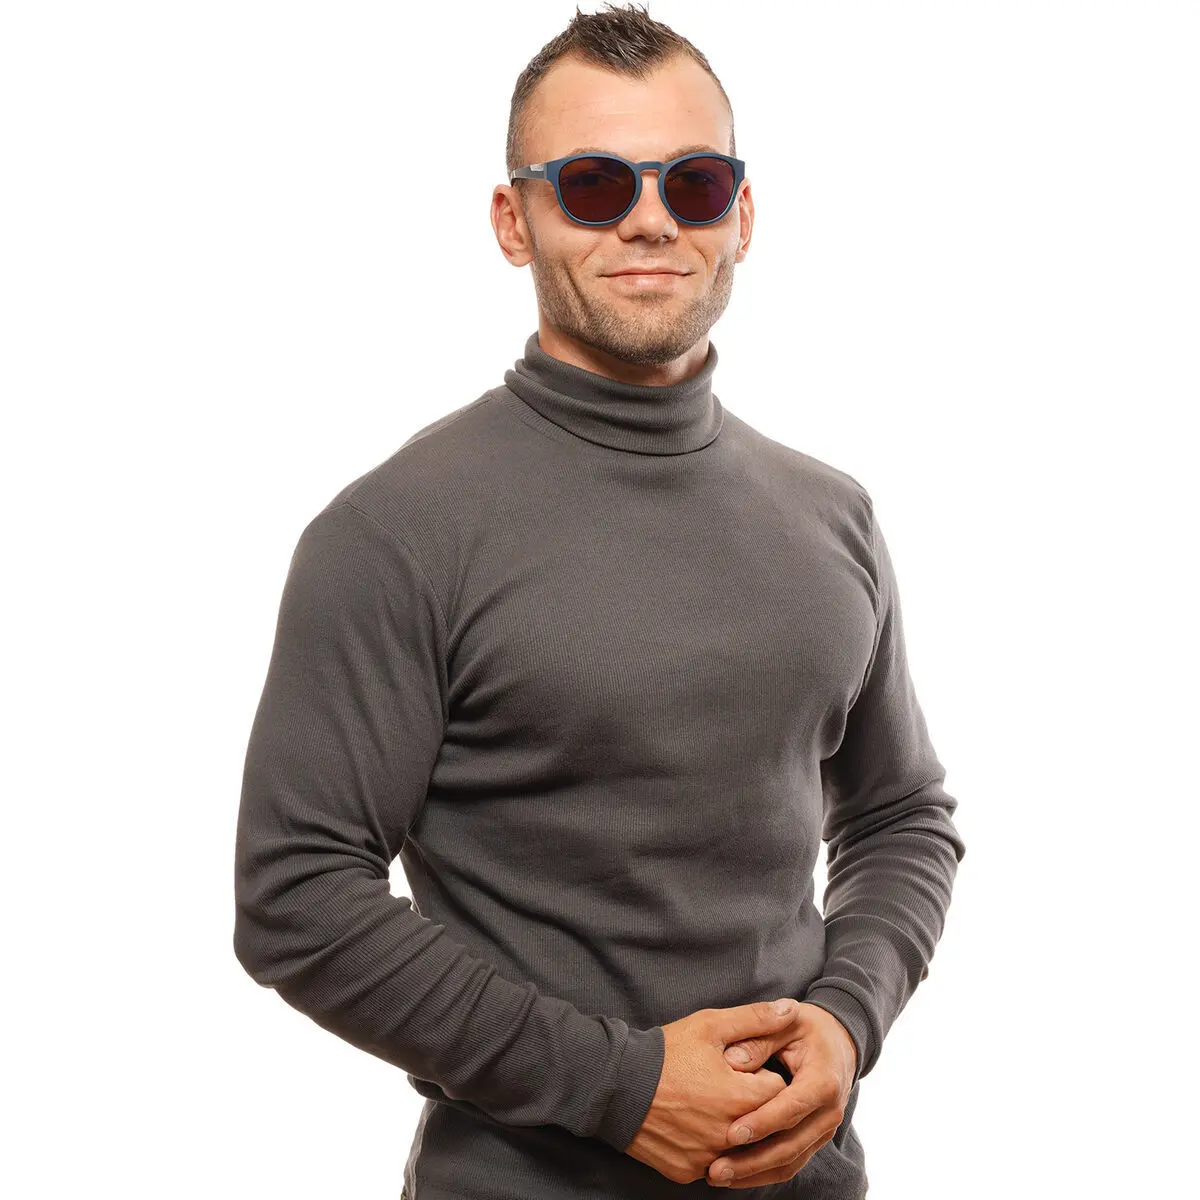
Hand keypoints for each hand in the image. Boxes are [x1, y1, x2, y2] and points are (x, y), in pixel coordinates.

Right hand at [623, 999, 801, 1184]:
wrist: (615, 1084)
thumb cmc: (666, 1052)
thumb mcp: (710, 1025)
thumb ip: (755, 1019)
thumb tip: (792, 1009)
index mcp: (741, 1099)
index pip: (777, 1090)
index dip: (759, 1074)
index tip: (739, 1067)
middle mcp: (729, 1136)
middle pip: (759, 1121)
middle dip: (746, 1102)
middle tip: (718, 1084)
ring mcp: (707, 1158)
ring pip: (736, 1145)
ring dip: (728, 1126)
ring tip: (702, 1102)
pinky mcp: (686, 1172)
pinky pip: (709, 1162)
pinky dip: (704, 1146)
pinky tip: (688, 1124)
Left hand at [704, 1002, 857, 1188]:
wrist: (838, 1042)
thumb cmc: (808, 1029)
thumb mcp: (787, 1024)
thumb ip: (759, 1038)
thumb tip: (731, 1061)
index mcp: (823, 1081)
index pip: (791, 1108)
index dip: (762, 1123)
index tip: (731, 1133)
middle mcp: (829, 1112)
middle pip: (790, 1146)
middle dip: (752, 1161)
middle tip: (716, 1168)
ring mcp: (823, 1130)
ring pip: (789, 1162)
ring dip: (753, 1173)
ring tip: (718, 1176)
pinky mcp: (814, 1139)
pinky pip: (790, 1163)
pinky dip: (762, 1172)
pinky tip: (735, 1174)